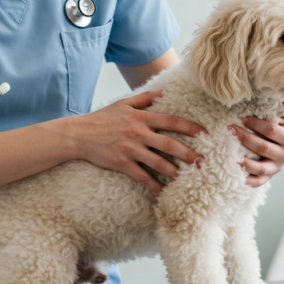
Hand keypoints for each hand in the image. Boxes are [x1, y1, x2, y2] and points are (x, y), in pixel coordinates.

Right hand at [62, 91, 206, 193]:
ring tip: (188, 177)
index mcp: (141, 117)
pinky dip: (154, 185)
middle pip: (169, 144)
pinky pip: (142, 177)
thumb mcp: (123, 103)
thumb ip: (144, 98)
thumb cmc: (102, 118)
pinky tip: (164, 190)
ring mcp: (131, 149)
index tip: (204, 133)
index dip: (190, 127)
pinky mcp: (122, 163)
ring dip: (175, 171)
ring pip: (158, 162)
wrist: (79, 134)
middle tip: (203, 161)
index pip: (171, 121)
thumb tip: (163, 92)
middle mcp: (139, 133)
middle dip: (188, 153)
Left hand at [229, 101, 283, 187]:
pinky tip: (234, 174)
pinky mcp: (267, 178)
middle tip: (229, 129)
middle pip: (263, 147)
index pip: (271, 130)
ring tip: (228, 151)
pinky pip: (257, 182)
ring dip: (243, 159)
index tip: (240, 116)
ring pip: (259, 167)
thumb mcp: (281, 117)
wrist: (279, 148)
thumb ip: (281, 106)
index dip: (255, 123)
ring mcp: (276, 169)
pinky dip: (246, 180)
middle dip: (245, 137)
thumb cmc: (276, 128)